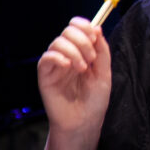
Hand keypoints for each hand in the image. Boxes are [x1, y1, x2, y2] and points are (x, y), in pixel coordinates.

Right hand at [38, 17, 111, 138]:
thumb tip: (97, 27)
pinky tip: (68, 66)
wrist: (84, 123)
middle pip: (67, 31)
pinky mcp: (45, 75)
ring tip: (82, 68)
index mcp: (81, 52)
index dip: (85, 26)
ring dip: (73, 51)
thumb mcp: (104, 74)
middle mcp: (67, 55)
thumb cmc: (94, 101)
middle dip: (82, 40)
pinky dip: (58, 57)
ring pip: (58, 42)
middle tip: (91, 58)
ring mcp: (55, 65)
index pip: (77, 27)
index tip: (95, 36)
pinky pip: (46, 58)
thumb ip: (102, 51)